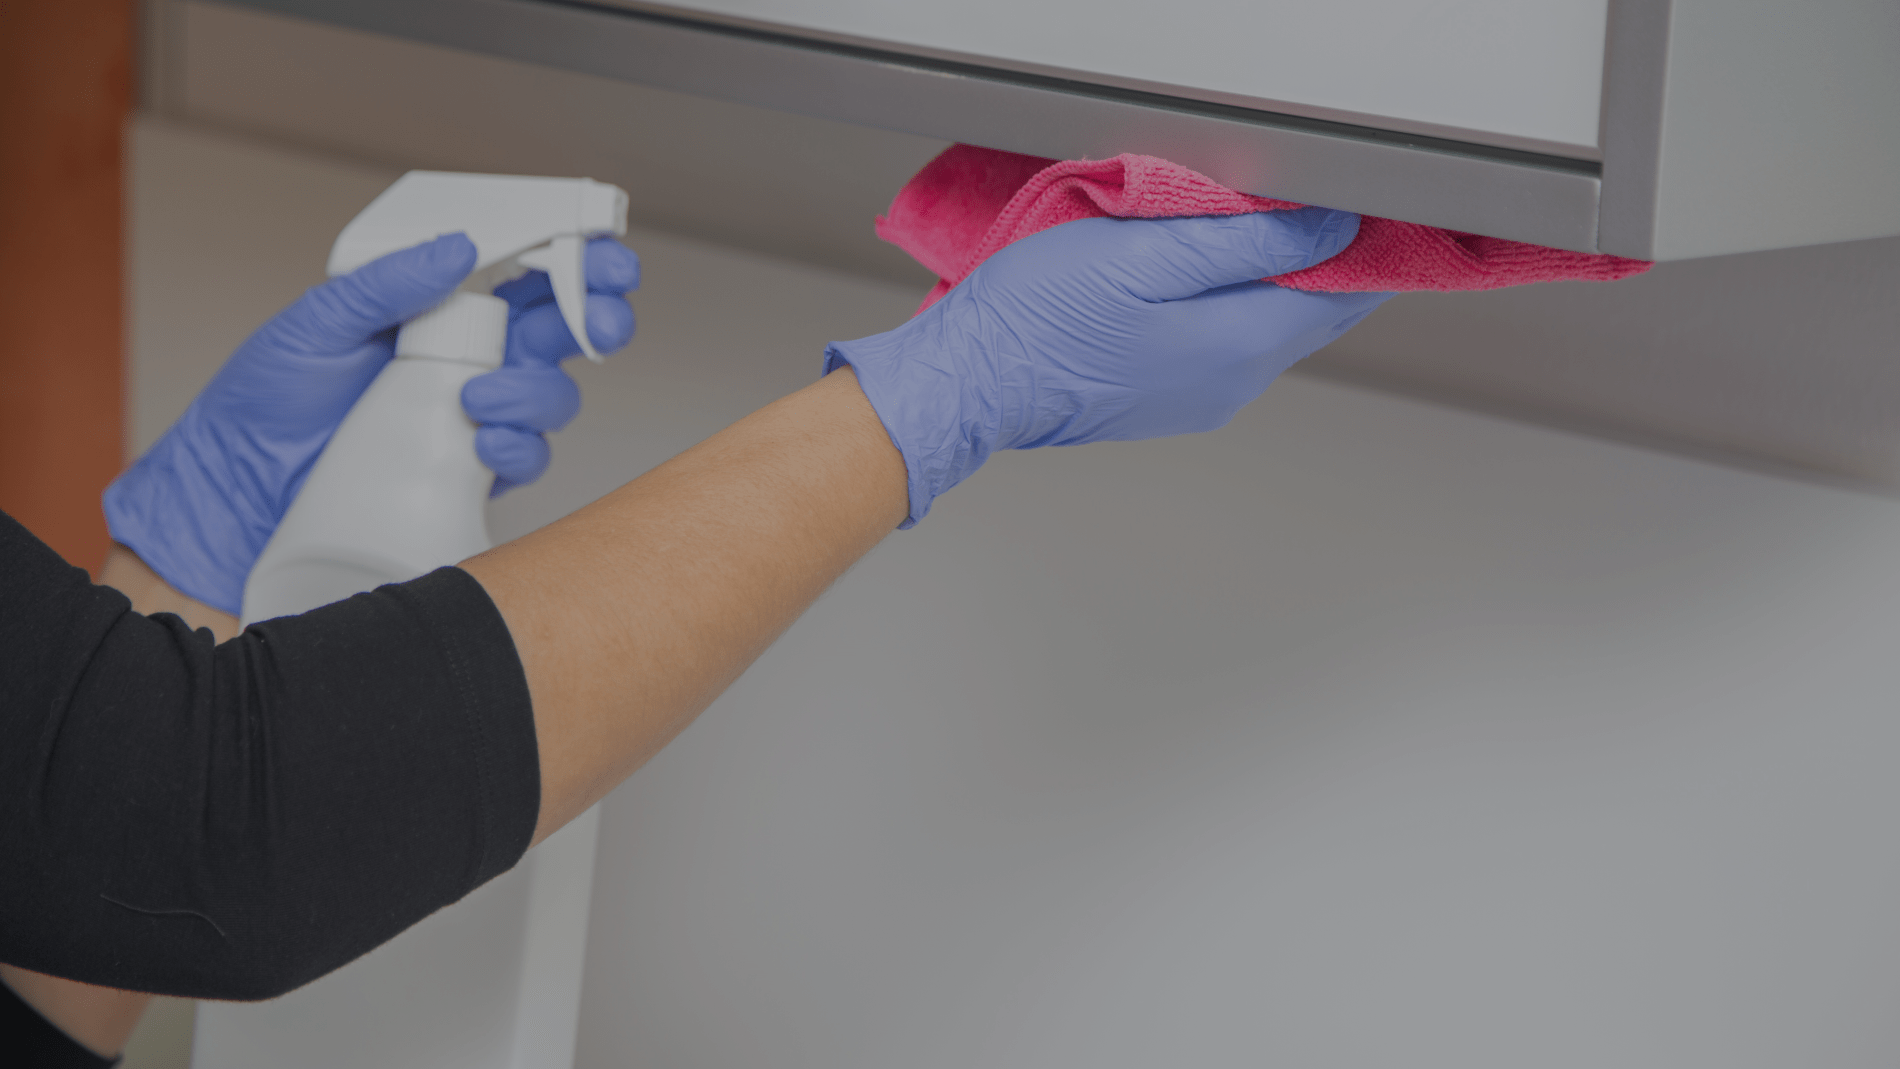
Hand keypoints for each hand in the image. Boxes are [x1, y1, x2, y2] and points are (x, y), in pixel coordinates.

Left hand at [104, 234, 639, 614]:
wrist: (245, 481)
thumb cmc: (273, 395)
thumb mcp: (321, 320)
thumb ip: (389, 282)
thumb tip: (457, 248)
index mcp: (445, 304)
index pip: (529, 270)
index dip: (578, 260)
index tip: (605, 255)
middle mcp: (474, 353)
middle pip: (565, 330)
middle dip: (597, 320)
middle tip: (597, 321)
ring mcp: (478, 410)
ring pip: (554, 394)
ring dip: (537, 392)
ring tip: (480, 396)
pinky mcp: (472, 467)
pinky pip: (526, 455)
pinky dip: (516, 447)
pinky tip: (483, 443)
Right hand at [823, 209, 1389, 525]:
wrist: (972, 381)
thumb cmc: (1042, 316)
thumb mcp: (1149, 251)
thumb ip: (1249, 241)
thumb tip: (1329, 231)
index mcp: (1239, 345)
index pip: (1342, 294)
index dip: (1359, 245)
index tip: (1353, 205)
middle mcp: (1231, 384)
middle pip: (1308, 314)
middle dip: (1318, 261)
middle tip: (1299, 206)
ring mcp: (1198, 398)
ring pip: (1263, 328)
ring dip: (1265, 281)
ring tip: (1234, 231)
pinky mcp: (1164, 399)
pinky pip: (1221, 346)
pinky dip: (1226, 306)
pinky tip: (1190, 277)